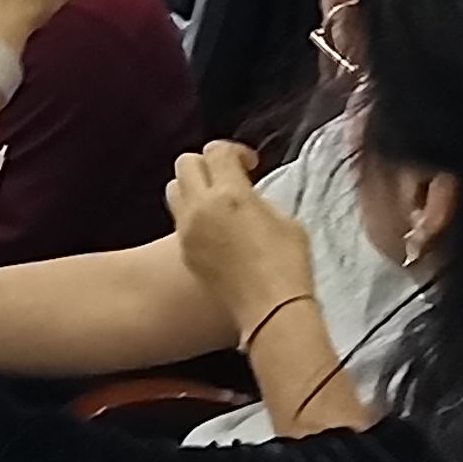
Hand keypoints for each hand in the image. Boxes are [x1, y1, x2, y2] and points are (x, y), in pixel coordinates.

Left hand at [168, 141, 315, 338]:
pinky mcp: (184, 250)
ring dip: (193, 186)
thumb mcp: (286, 220)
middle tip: (229, 178)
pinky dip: (192, 213)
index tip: (249, 165)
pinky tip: (215, 229)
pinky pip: (179, 218)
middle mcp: (201, 207)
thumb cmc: (288, 265)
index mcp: (231, 194)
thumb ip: (260, 198)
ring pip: (174, 188)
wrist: (270, 309)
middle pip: (186, 163)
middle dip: (208, 164)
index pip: (217, 151)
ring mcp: (187, 229)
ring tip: (217, 201)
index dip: (235, 152)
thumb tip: (248, 192)